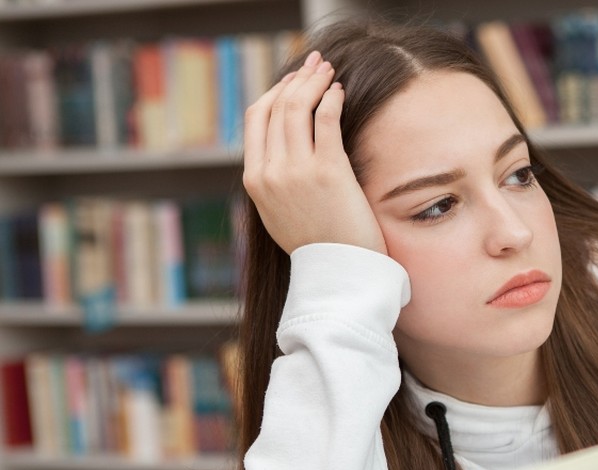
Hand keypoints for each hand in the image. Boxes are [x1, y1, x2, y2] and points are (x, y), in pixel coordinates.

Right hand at [242, 50, 385, 255]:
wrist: (340, 273)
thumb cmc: (320, 245)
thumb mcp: (281, 214)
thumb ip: (274, 183)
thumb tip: (279, 155)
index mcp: (254, 181)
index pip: (255, 119)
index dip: (274, 93)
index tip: (292, 81)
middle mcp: (270, 173)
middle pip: (275, 107)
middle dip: (296, 79)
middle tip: (315, 65)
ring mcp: (297, 171)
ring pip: (298, 108)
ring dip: (315, 82)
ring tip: (330, 71)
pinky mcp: (328, 171)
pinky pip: (326, 120)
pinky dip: (332, 99)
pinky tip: (340, 92)